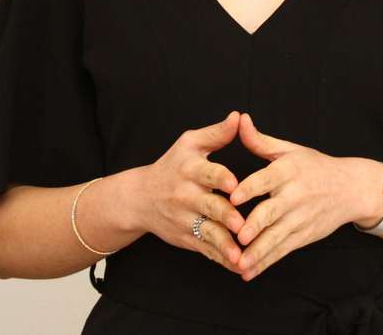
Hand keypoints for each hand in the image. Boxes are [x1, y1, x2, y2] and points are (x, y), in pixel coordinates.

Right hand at [135, 111, 247, 273]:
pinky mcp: (186, 238)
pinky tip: (237, 265)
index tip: (235, 185)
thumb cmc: (173, 166)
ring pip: (208, 233)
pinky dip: (221, 258)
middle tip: (243, 224)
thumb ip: (217, 133)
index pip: (208, 174)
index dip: (221, 179)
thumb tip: (238, 116)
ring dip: (225, 245)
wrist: (140, 198)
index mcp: (190, 170)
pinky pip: (205, 250)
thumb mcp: (190, 144)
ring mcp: (185, 220)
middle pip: (209, 207)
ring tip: (242, 256)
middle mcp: (186, 197)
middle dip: (226, 216)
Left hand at [228, 112, 378, 281]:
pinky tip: (248, 272)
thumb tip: (239, 119)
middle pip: (272, 211)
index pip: (267, 179)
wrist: (352, 188)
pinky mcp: (304, 235)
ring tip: (239, 264)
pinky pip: (283, 250)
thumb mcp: (290, 150)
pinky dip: (266, 262)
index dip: (250, 188)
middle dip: (256, 225)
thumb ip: (261, 140)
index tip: (234, 198)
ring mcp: (301, 218)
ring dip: (258, 252)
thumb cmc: (315, 166)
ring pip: (277, 237)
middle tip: (238, 236)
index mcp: (289, 170)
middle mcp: (295, 195)